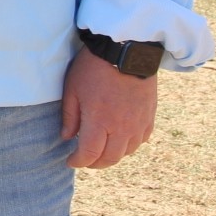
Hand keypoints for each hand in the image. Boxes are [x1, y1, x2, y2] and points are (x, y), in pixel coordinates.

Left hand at [62, 46, 158, 167]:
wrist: (126, 52)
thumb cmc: (93, 69)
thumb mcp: (72, 90)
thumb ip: (70, 117)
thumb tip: (66, 138)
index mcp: (100, 122)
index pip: (89, 154)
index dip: (78, 162)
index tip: (70, 161)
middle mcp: (122, 129)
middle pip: (110, 159)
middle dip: (94, 163)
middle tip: (84, 159)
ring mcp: (138, 125)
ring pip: (126, 153)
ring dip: (112, 156)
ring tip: (100, 151)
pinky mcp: (149, 118)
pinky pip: (140, 141)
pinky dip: (128, 146)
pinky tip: (120, 141)